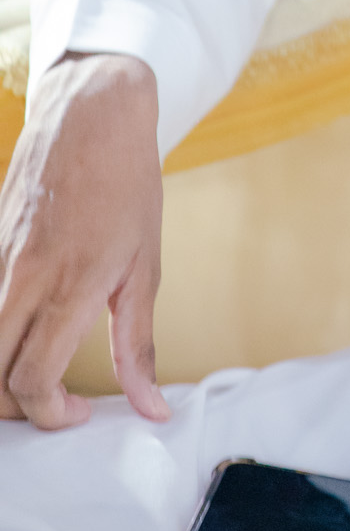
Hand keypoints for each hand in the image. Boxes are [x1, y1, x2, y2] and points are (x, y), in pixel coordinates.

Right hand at [0, 52, 169, 429]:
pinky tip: (19, 331)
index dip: (51, 415)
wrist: (92, 116)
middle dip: (18, 407)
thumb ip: (137, 344)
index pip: (31, 382)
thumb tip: (150, 407)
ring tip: (36, 371)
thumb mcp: (146, 266)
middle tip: (55, 399)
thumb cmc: (127, 185)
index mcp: (67, 288)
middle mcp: (20, 279)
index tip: (77, 411)